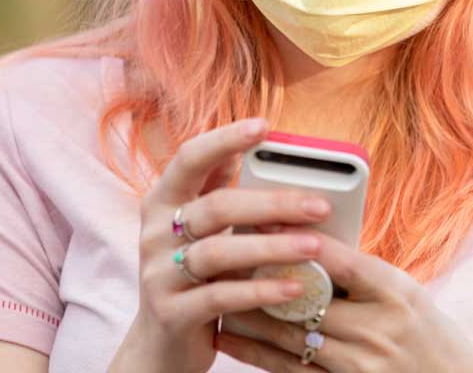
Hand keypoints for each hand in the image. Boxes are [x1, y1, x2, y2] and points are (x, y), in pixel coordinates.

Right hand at [109, 117, 335, 372]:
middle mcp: (153, 233)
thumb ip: (215, 192)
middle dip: (272, 202)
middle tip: (319, 205)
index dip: (224, 138)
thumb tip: (246, 149)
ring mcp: (157, 274)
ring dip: (272, 246)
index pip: (189, 158)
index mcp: (161, 202)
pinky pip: (221, 297)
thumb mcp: (196, 231)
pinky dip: (261, 289)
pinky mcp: (171, 312)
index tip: (265, 127)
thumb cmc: (190, 278)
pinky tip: (295, 287)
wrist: (159, 346)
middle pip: (216, 206)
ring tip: (314, 247)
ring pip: (219, 251)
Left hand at [214, 230, 472, 372]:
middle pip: (304, 296)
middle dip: (259, 274)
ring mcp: (360, 365)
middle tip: (220, 253)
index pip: (339, 257)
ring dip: (246, 312)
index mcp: (395, 292)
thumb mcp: (405, 292)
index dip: (297, 238)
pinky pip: (288, 370)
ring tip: (213, 290)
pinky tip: (230, 336)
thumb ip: (359, 271)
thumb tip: (302, 239)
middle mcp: (377, 328)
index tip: (263, 219)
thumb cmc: (427, 333)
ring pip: (288, 334)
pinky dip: (254, 352)